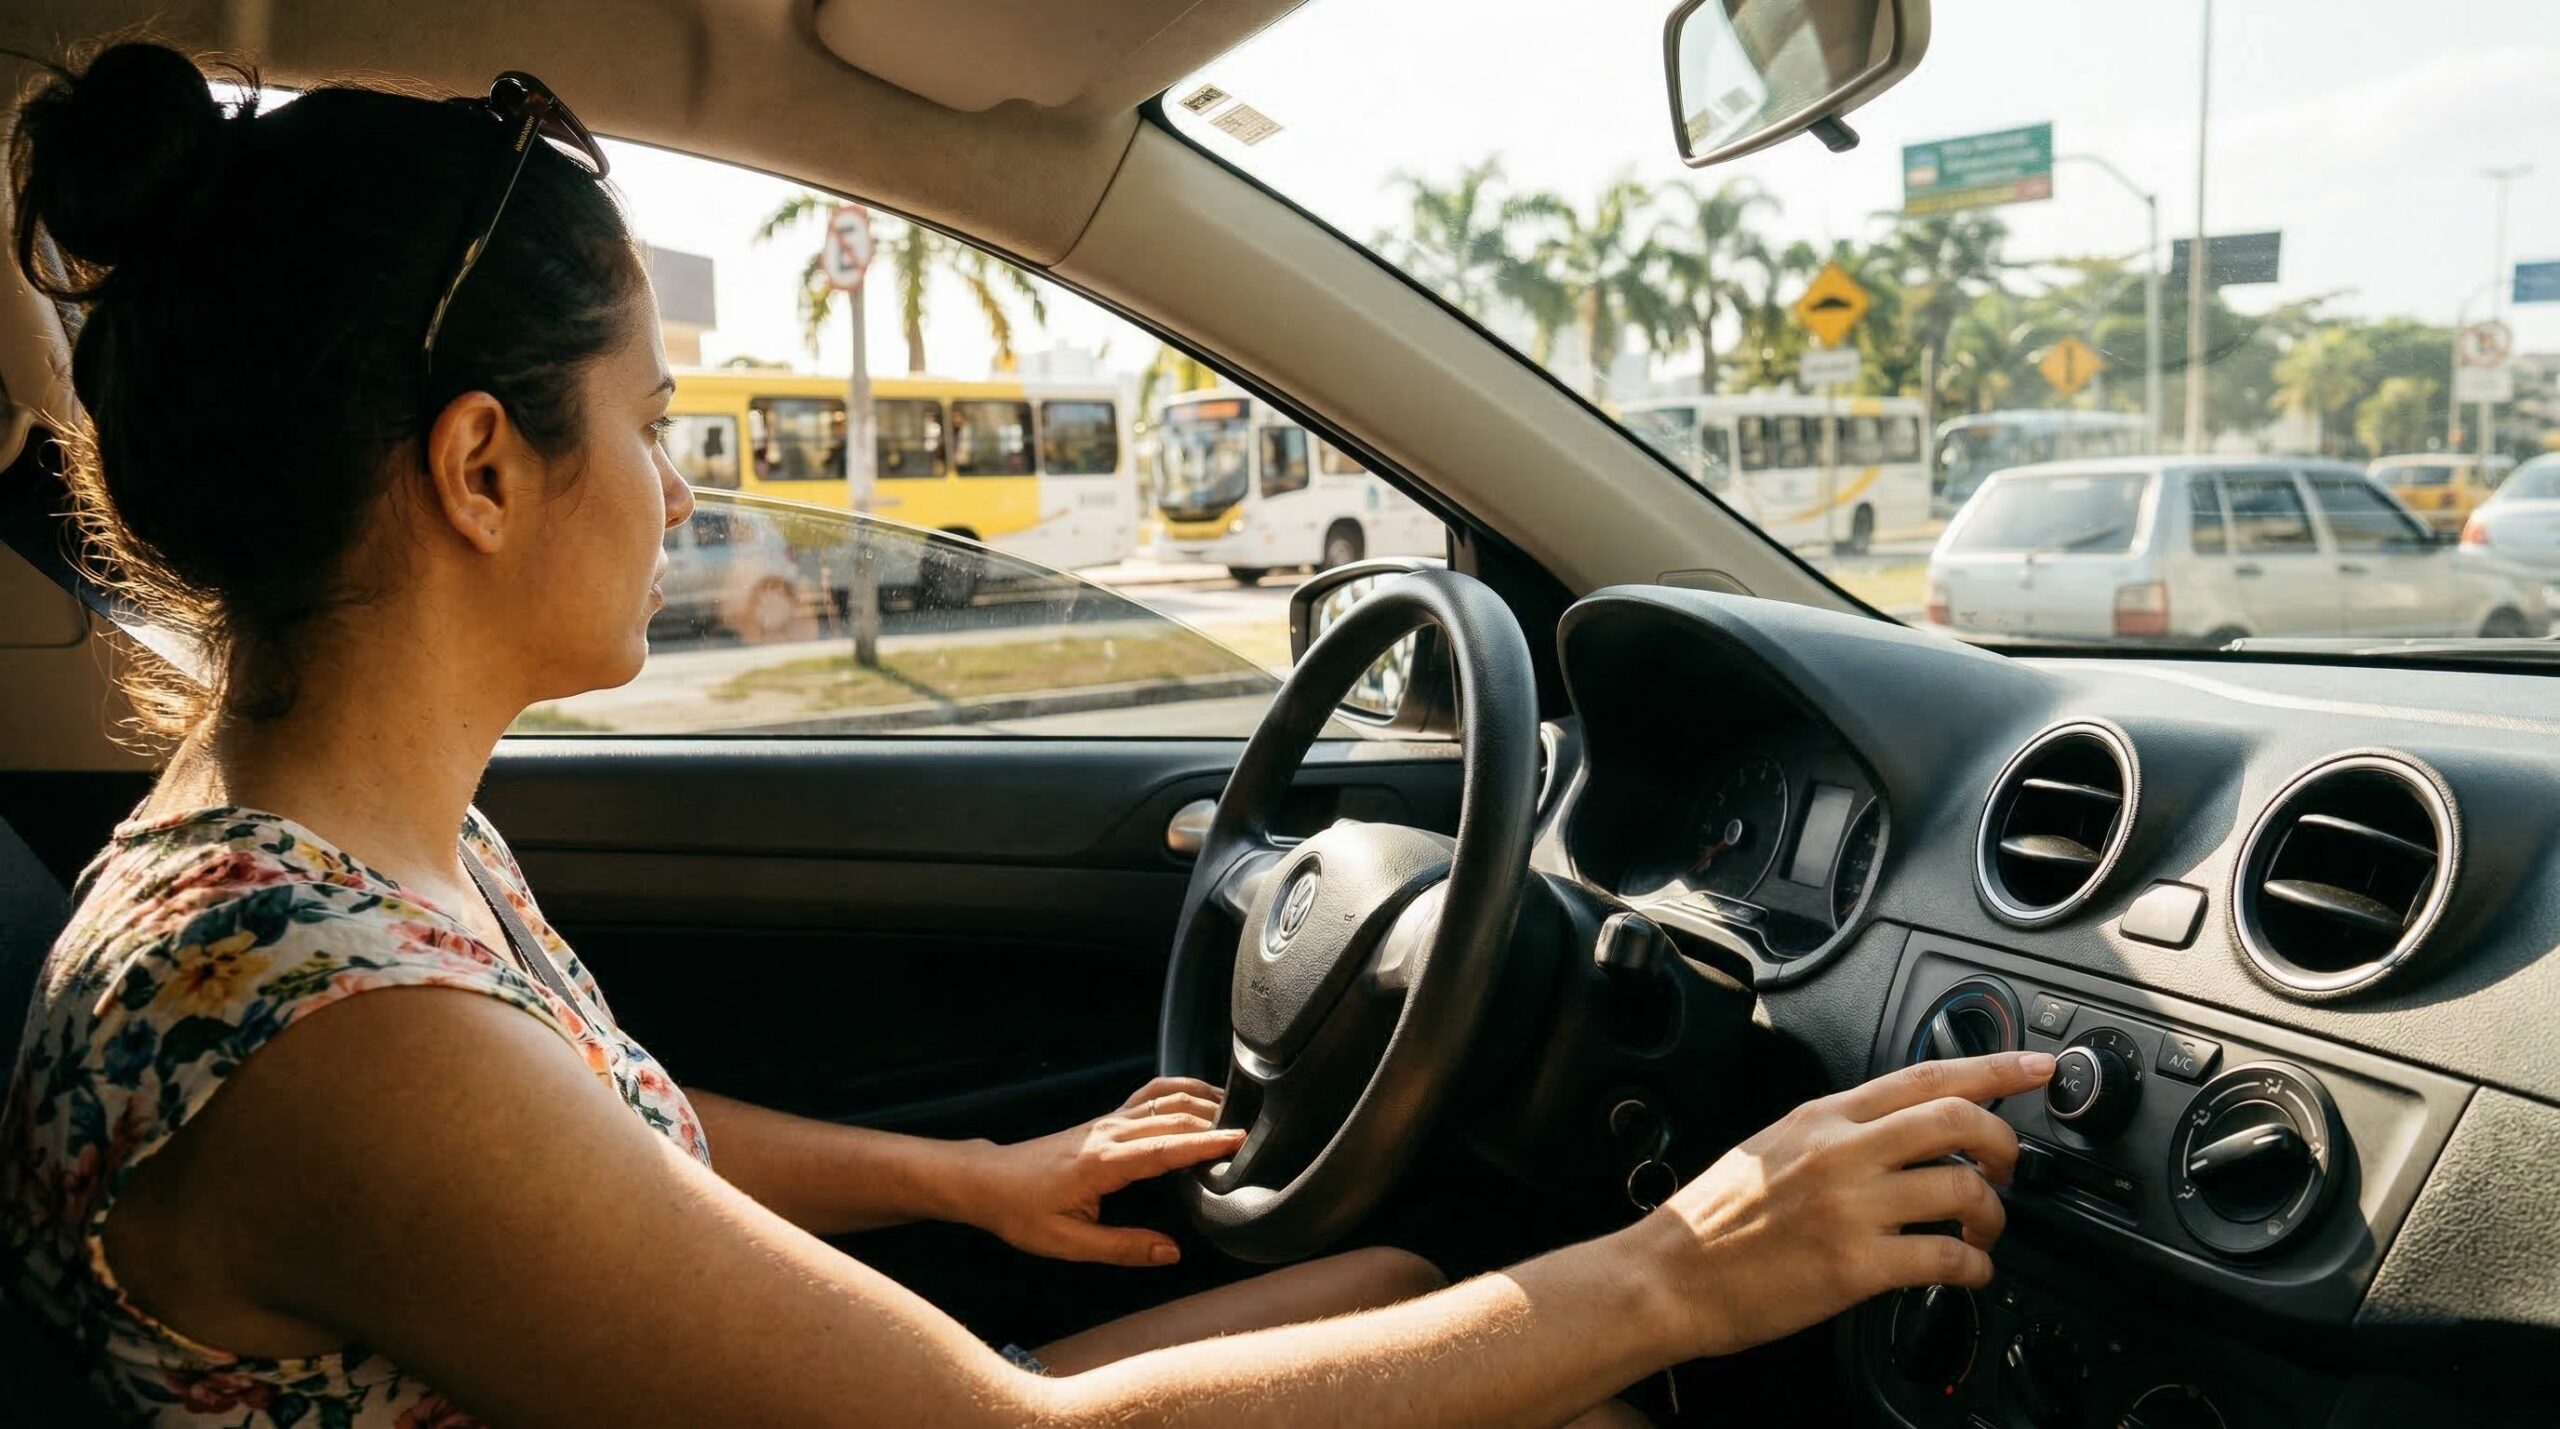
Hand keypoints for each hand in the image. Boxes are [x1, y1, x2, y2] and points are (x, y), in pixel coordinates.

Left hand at [957, 1076, 1243, 1266]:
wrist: (988, 1181)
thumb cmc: (1022, 1212)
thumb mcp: (1069, 1243)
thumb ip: (1122, 1248)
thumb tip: (1170, 1252)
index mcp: (1103, 1162)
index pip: (1165, 1148)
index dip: (1204, 1144)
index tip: (1239, 1141)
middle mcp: (1110, 1133)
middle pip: (1173, 1118)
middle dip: (1215, 1123)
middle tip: (1254, 1134)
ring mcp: (1108, 1121)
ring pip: (1165, 1101)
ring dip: (1203, 1102)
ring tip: (1238, 1112)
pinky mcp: (1106, 1120)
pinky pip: (1150, 1095)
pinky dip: (1179, 1089)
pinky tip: (1201, 1096)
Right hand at [1640, 1050, 2054, 1358]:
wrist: (1668, 1275)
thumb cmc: (1715, 1219)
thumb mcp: (1772, 1146)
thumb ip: (1836, 1132)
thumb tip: (1898, 1130)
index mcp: (1822, 1117)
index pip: (1924, 1076)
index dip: (1992, 1068)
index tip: (2035, 1067)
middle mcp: (1840, 1152)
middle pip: (1957, 1121)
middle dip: (2005, 1143)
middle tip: (2010, 1166)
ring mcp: (1850, 1208)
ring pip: (1962, 1191)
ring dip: (1993, 1216)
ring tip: (1982, 1232)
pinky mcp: (1855, 1267)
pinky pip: (1946, 1260)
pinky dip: (1974, 1270)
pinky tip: (1967, 1274)